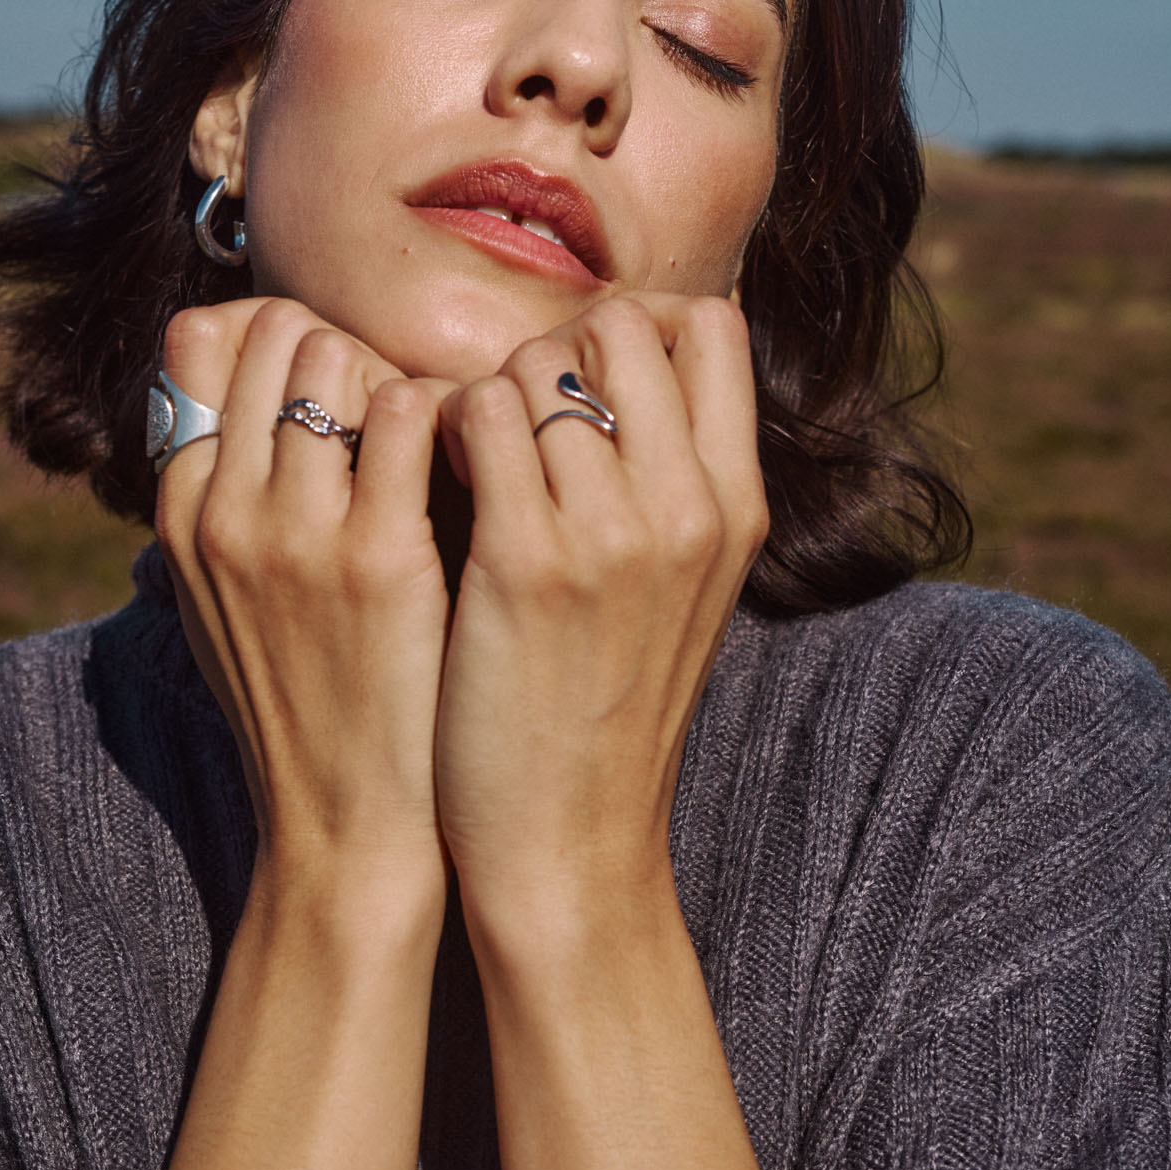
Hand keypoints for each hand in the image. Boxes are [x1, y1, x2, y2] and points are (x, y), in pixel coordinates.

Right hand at [155, 297, 453, 926]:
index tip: (341, 387)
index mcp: (182, 513)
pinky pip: (412, 411)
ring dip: (402, 375)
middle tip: (403, 402)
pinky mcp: (376, 557)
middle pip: (279, 337)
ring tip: (442, 432)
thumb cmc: (305, 708)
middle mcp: (224, 509)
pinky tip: (480, 461)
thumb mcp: (226, 601)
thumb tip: (261, 399)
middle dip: (350, 349)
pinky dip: (452, 415)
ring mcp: (295, 531)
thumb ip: (233, 500)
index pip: (208, 347)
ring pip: (342, 359)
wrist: (345, 831)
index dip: (289, 350)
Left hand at [434, 292, 766, 954]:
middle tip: (515, 416)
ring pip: (541, 360)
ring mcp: (612, 532)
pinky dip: (442, 426)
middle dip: (554, 347)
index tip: (583, 378)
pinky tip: (431, 479)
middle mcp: (690, 506)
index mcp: (738, 506)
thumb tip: (624, 374)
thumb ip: (670, 484)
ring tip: (470, 458)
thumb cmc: (608, 710)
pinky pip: (478, 415)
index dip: (635, 325)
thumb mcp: (683, 588)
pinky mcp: (525, 563)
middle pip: (622, 324)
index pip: (711, 326)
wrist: (571, 846)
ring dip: (491, 391)